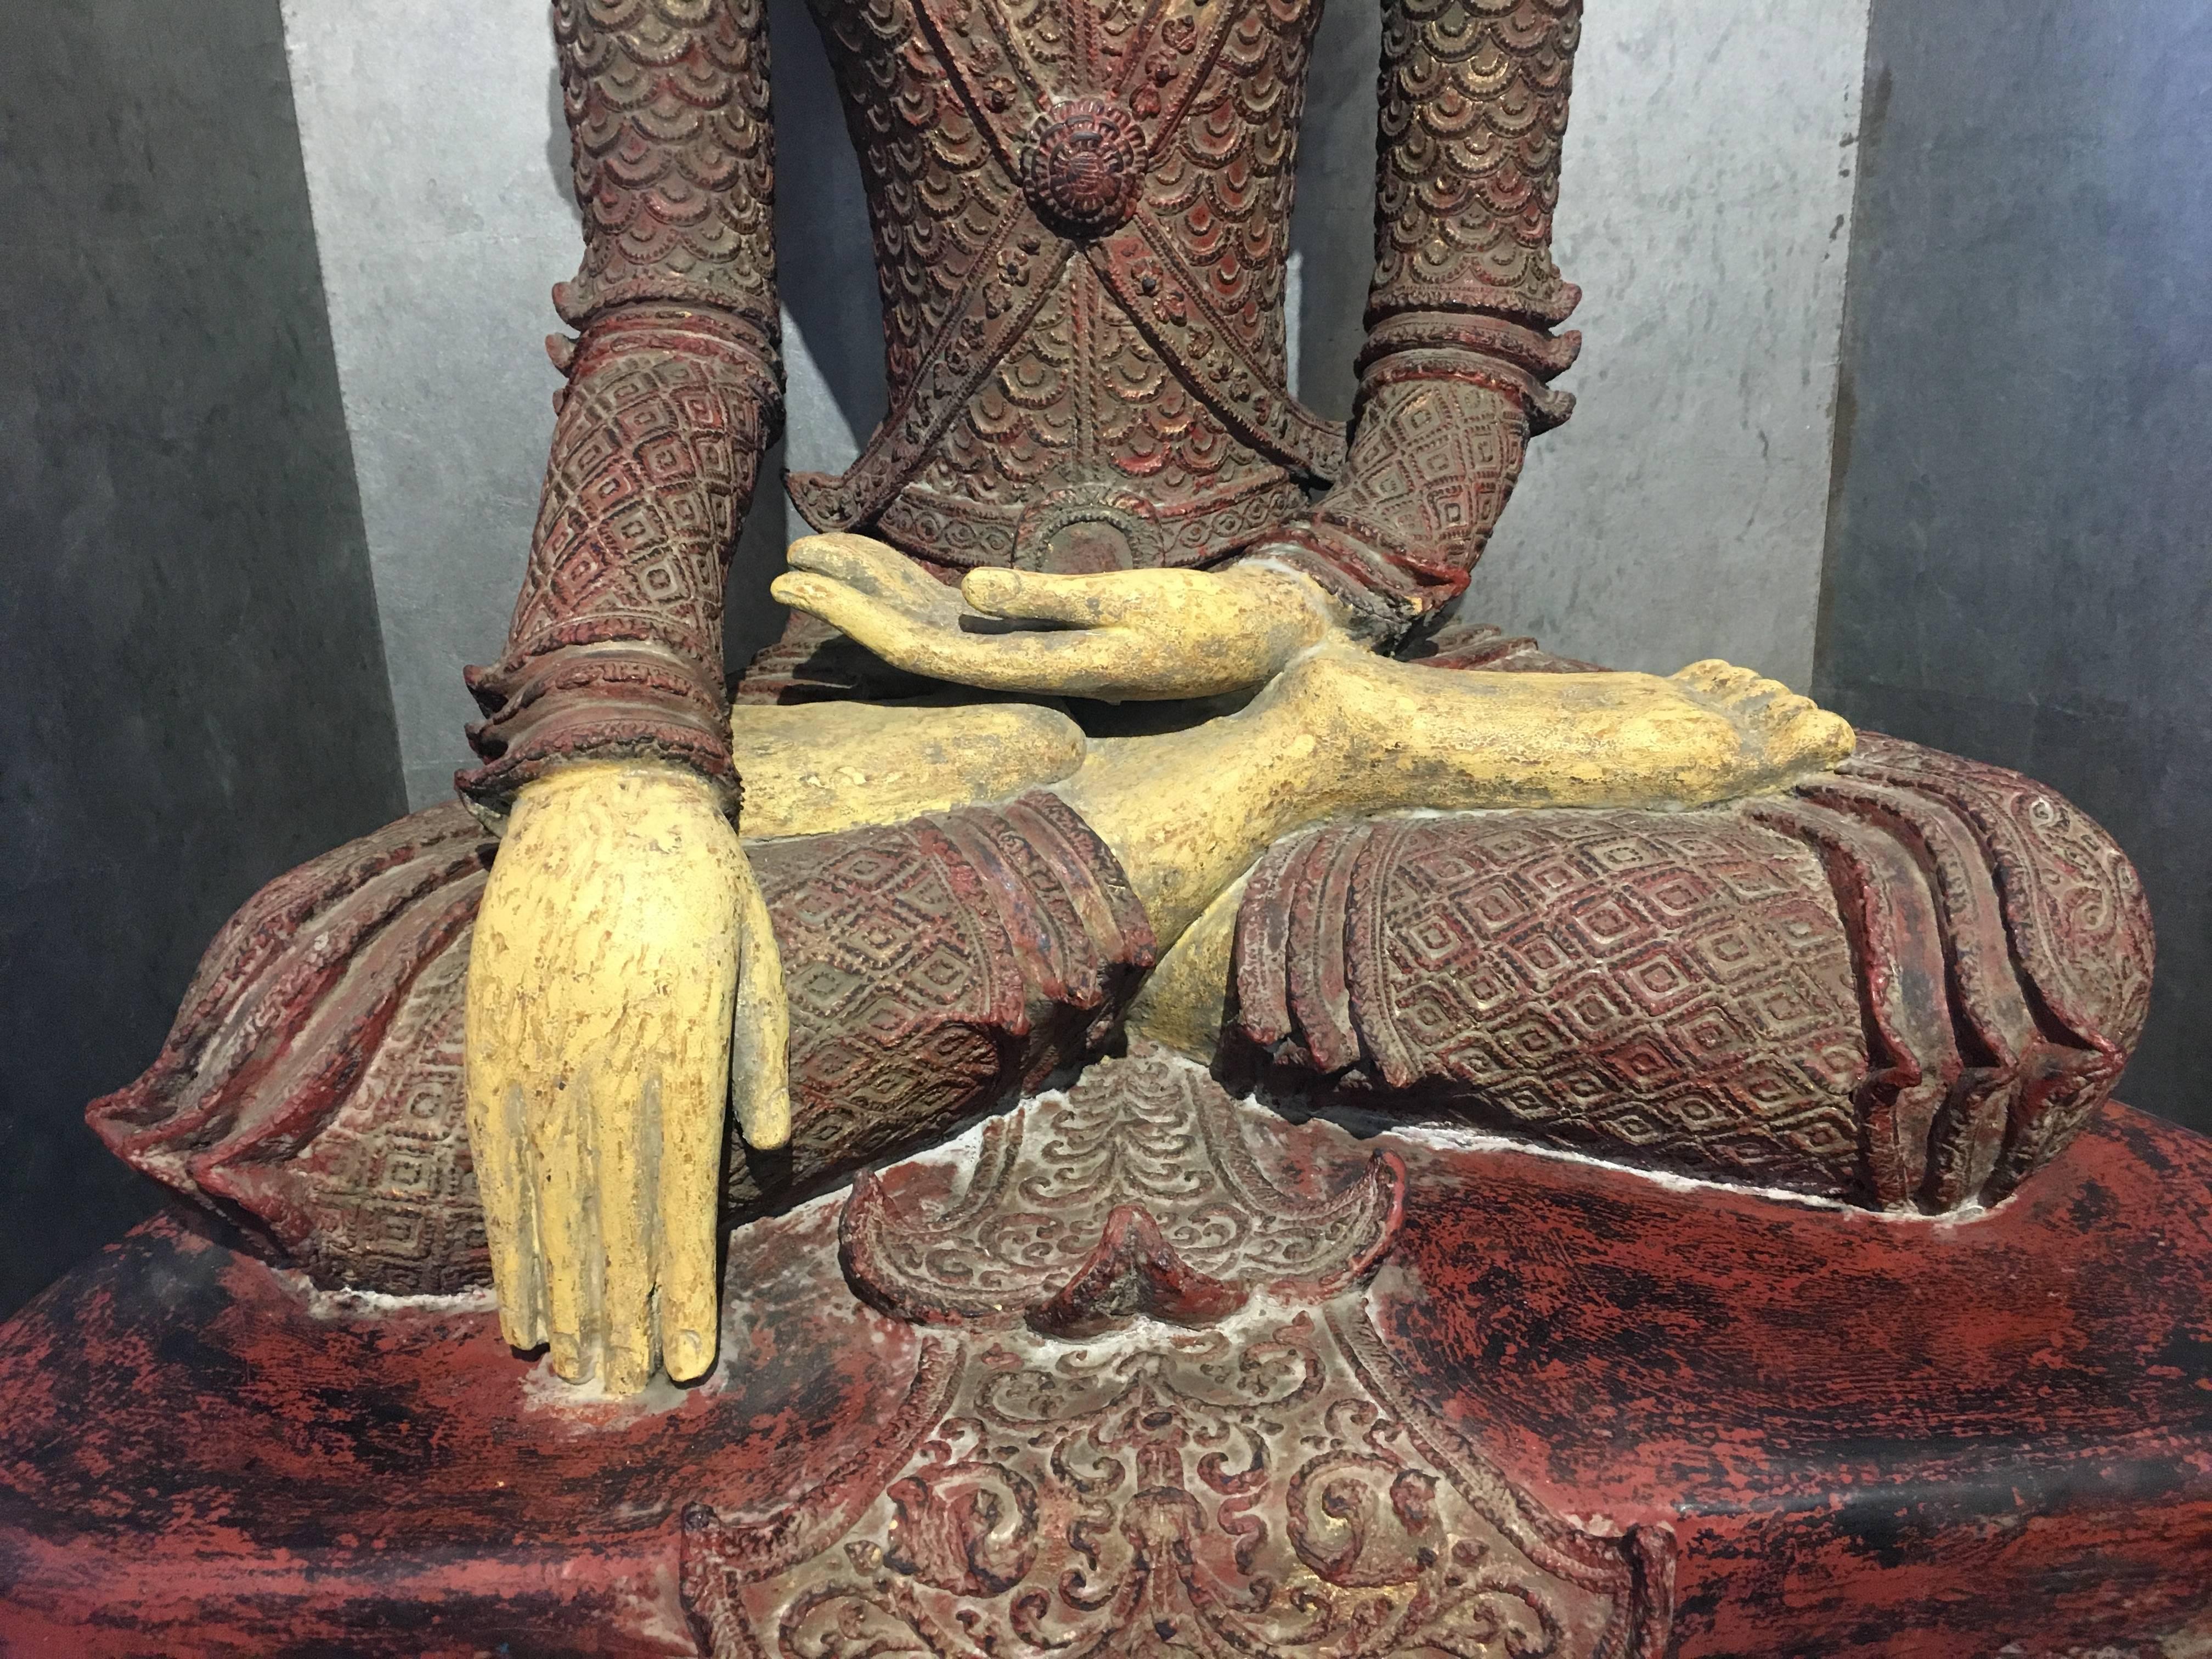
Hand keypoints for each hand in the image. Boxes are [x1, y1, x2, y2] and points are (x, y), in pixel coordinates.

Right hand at [463, 761, 788, 1395]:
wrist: (601, 797)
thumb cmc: (697, 879)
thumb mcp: (755, 953)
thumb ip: (760, 1052)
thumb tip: (766, 1147)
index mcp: (679, 1052)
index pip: (680, 1200)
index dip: (680, 1287)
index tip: (685, 1360)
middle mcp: (604, 1070)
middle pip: (613, 1219)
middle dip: (622, 1313)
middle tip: (627, 1391)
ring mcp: (537, 1061)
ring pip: (549, 1206)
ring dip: (563, 1294)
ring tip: (573, 1368)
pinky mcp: (490, 1047)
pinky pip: (497, 1163)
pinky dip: (507, 1238)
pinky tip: (517, 1296)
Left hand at [768, 533, 1340, 700]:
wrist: (1267, 649)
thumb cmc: (1208, 626)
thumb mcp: (1134, 609)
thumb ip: (1050, 604)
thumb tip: (966, 595)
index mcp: (1029, 667)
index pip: (916, 646)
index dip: (851, 614)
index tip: (796, 574)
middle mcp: (1018, 666)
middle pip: (908, 634)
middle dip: (846, 595)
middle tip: (783, 556)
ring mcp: (1030, 650)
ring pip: (930, 619)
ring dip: (874, 588)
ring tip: (815, 550)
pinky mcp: (1047, 633)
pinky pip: (962, 611)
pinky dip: (918, 585)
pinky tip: (886, 565)